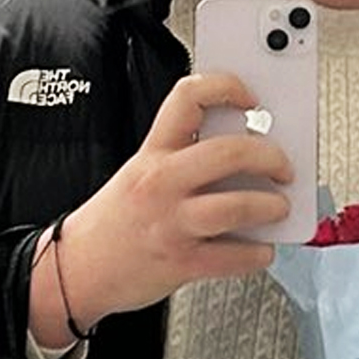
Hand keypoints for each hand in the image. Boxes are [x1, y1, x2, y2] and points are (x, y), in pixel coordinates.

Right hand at [28, 73, 290, 345]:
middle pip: (229, 152)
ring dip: (271, 206)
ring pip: (238, 206)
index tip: (251, 99)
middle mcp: (162, 183)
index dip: (227, 88)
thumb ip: (182, 159)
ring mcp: (172, 223)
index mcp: (153, 153)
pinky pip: (234, 256)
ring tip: (278, 207)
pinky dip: (258, 254)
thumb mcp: (138, 173)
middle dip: (270, 157)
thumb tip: (242, 154)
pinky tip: (261, 249)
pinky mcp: (182, 262)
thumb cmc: (113, 222)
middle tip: (282, 166)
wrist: (76, 270)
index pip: (188, 97)